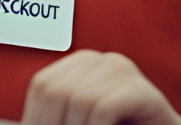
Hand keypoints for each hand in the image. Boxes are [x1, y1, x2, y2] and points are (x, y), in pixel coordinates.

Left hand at [21, 50, 180, 124]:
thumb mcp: (82, 122)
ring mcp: (126, 72)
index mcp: (82, 65)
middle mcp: (103, 61)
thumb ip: (58, 119)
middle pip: (56, 89)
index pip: (42, 85)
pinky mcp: (145, 92)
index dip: (35, 118)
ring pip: (79, 99)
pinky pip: (105, 107)